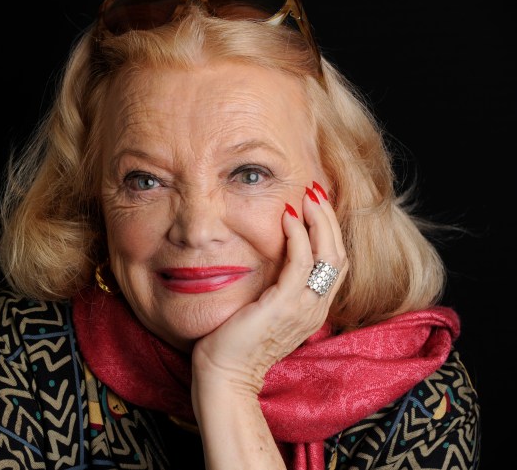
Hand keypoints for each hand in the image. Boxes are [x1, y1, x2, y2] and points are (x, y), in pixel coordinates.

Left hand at [192, 182, 348, 396]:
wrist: (224, 373)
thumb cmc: (235, 342)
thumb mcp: (263, 310)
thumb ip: (275, 288)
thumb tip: (270, 260)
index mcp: (313, 308)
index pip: (335, 263)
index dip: (329, 231)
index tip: (315, 205)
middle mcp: (316, 308)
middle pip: (339, 254)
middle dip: (329, 218)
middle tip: (314, 190)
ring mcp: (304, 307)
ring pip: (329, 255)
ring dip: (318, 220)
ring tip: (305, 196)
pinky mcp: (285, 305)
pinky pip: (301, 263)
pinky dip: (297, 236)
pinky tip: (286, 217)